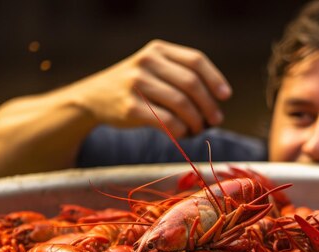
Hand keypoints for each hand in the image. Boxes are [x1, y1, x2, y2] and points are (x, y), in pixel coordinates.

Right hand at [77, 39, 231, 137]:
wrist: (94, 98)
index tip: (225, 97)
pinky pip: (166, 121)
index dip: (215, 79)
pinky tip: (183, 134)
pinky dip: (180, 131)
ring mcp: (137, 84)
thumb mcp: (154, 69)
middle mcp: (147, 63)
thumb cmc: (134, 86)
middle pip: (191, 84)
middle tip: (214, 120)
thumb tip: (216, 103)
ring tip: (198, 129)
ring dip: (196, 121)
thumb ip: (180, 76)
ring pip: (181, 104)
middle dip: (208, 106)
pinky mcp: (130, 107)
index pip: (196, 61)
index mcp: (158, 50)